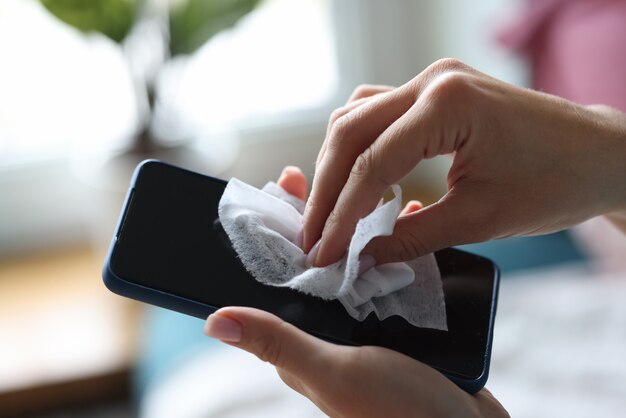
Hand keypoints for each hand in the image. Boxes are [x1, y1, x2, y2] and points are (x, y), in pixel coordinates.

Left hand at [205, 168, 508, 417]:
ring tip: (365, 186)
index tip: (276, 190)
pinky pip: (399, 276)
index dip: (275, 235)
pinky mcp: (409, 324)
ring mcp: (374, 325)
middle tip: (313, 176)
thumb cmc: (397, 413)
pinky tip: (409, 220)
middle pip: (320, 265)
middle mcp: (335, 331)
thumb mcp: (333, 372)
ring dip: (360, 229)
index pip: (280, 278)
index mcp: (306, 343)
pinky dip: (401, 246)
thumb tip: (213, 320)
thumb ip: (280, 343)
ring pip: (361, 266)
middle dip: (316, 220)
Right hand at [301, 58, 625, 265]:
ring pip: (357, 116)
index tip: (322, 252)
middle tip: (313, 236)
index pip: (372, 163)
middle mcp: (433, 80)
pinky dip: (361, 148)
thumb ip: (411, 237)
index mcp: (448, 104)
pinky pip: (379, 113)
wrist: (600, 155)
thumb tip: (361, 257)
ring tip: (331, 212)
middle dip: (326, 188)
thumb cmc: (555, 184)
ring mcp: (433, 79)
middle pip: (350, 131)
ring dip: (337, 164)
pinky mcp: (437, 91)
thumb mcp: (479, 219)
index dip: (341, 214)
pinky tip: (363, 182)